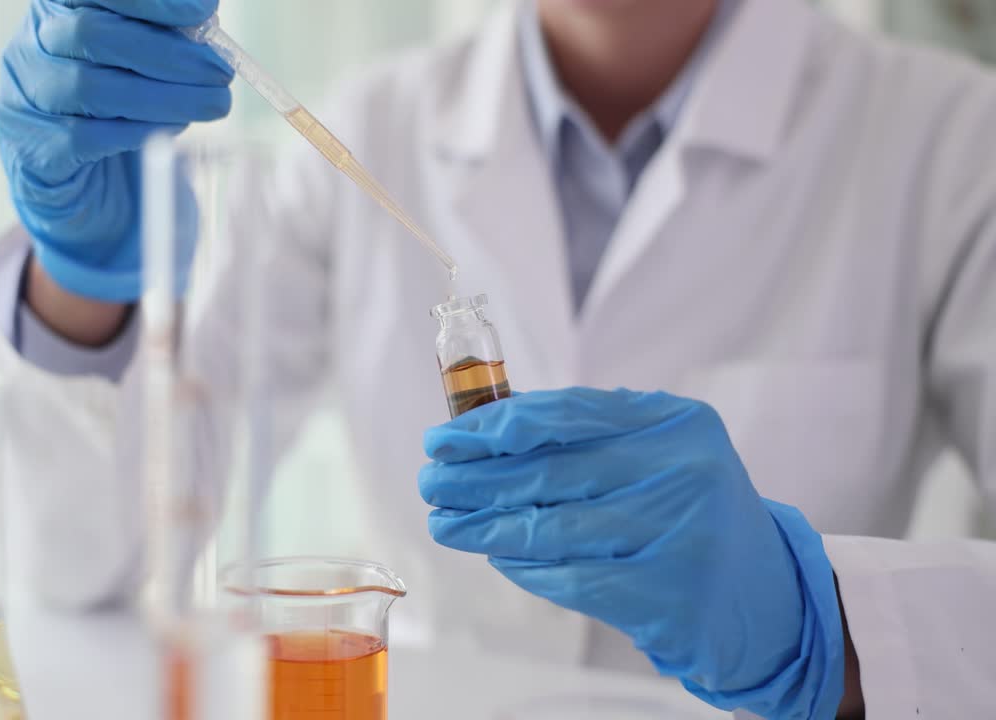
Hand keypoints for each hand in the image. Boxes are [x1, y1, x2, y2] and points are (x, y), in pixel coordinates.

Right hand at [0, 0, 231, 301]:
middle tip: (221, 72)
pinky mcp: (33, 149)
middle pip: (91, 34)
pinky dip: (139, 132)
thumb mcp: (138, 61)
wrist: (80, 180)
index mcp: (58, 11)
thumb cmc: (115, 107)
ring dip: (164, 97)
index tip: (203, 12)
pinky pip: (86, 137)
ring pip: (91, 89)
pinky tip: (174, 129)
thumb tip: (205, 22)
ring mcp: (25, 98)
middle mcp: (31, 46)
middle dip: (169, 53)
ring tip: (211, 105)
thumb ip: (162, 36)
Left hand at [419, 388, 846, 718]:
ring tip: (444, 522)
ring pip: (552, 527)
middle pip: (549, 472)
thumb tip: (487, 428)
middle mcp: (683, 471)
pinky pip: (571, 577)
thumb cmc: (692, 513)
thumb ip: (589, 437)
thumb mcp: (660, 454)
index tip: (446, 436)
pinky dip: (525, 567)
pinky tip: (496, 556)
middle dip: (476, 478)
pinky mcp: (667, 595)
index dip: (495, 425)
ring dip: (485, 525)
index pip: (565, 414)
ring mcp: (678, 535)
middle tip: (431, 481)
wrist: (765, 592)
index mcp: (676, 423)